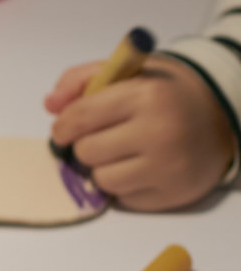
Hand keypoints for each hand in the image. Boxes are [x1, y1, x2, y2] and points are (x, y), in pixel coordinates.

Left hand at [45, 56, 235, 210]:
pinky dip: (125, 185)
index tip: (63, 130)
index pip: (81, 117)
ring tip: (124, 152)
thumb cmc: (164, 92)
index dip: (63, 126)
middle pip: (86, 152)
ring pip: (102, 179)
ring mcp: (168, 167)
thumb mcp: (128, 72)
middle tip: (104, 137)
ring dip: (104, 167)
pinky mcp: (172, 195)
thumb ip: (82, 80)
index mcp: (147, 95)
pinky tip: (142, 167)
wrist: (220, 117)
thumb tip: (50, 105)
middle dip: (87, 144)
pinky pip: (123, 199)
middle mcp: (159, 132)